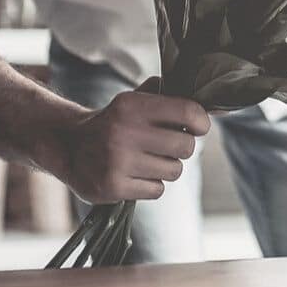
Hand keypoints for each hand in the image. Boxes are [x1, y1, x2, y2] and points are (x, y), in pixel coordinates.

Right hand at [54, 77, 210, 203]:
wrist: (69, 146)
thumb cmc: (116, 122)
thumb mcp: (136, 99)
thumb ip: (171, 96)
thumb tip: (217, 107)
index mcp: (132, 105)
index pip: (187, 112)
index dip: (201, 122)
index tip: (199, 127)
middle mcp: (124, 132)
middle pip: (186, 147)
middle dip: (183, 148)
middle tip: (170, 146)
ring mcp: (117, 162)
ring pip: (174, 171)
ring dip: (167, 168)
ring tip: (148, 160)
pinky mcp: (113, 187)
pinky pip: (157, 190)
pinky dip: (152, 185)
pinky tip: (136, 175)